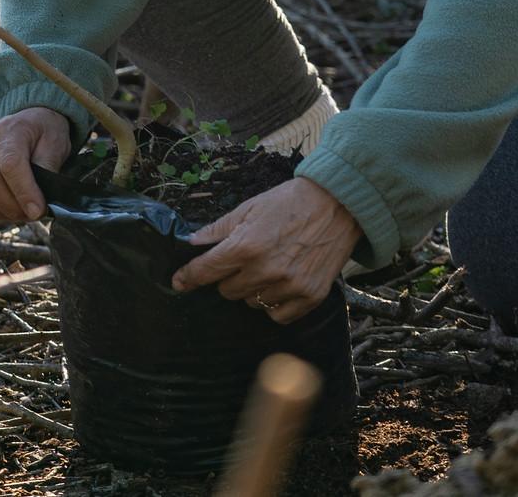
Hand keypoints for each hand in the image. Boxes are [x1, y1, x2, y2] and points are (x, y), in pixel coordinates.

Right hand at [0, 107, 72, 221]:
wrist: (27, 122)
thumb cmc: (44, 132)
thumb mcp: (56, 142)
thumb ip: (48, 168)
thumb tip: (40, 199)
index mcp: (9, 130)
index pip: (10, 165)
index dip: (24, 192)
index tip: (39, 211)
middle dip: (14, 207)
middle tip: (35, 215)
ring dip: (7, 211)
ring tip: (28, 212)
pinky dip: (0, 210)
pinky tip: (16, 207)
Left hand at [170, 176, 360, 323]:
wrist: (338, 205)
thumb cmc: (290, 202)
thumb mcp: (250, 207)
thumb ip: (218, 229)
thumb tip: (190, 243)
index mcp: (246, 246)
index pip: (206, 271)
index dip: (188, 277)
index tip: (179, 282)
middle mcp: (265, 270)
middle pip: (227, 290)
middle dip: (230, 276)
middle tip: (246, 258)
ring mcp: (289, 286)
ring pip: (251, 303)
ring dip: (252, 289)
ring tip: (269, 266)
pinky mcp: (310, 297)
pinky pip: (277, 315)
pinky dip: (274, 303)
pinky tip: (281, 283)